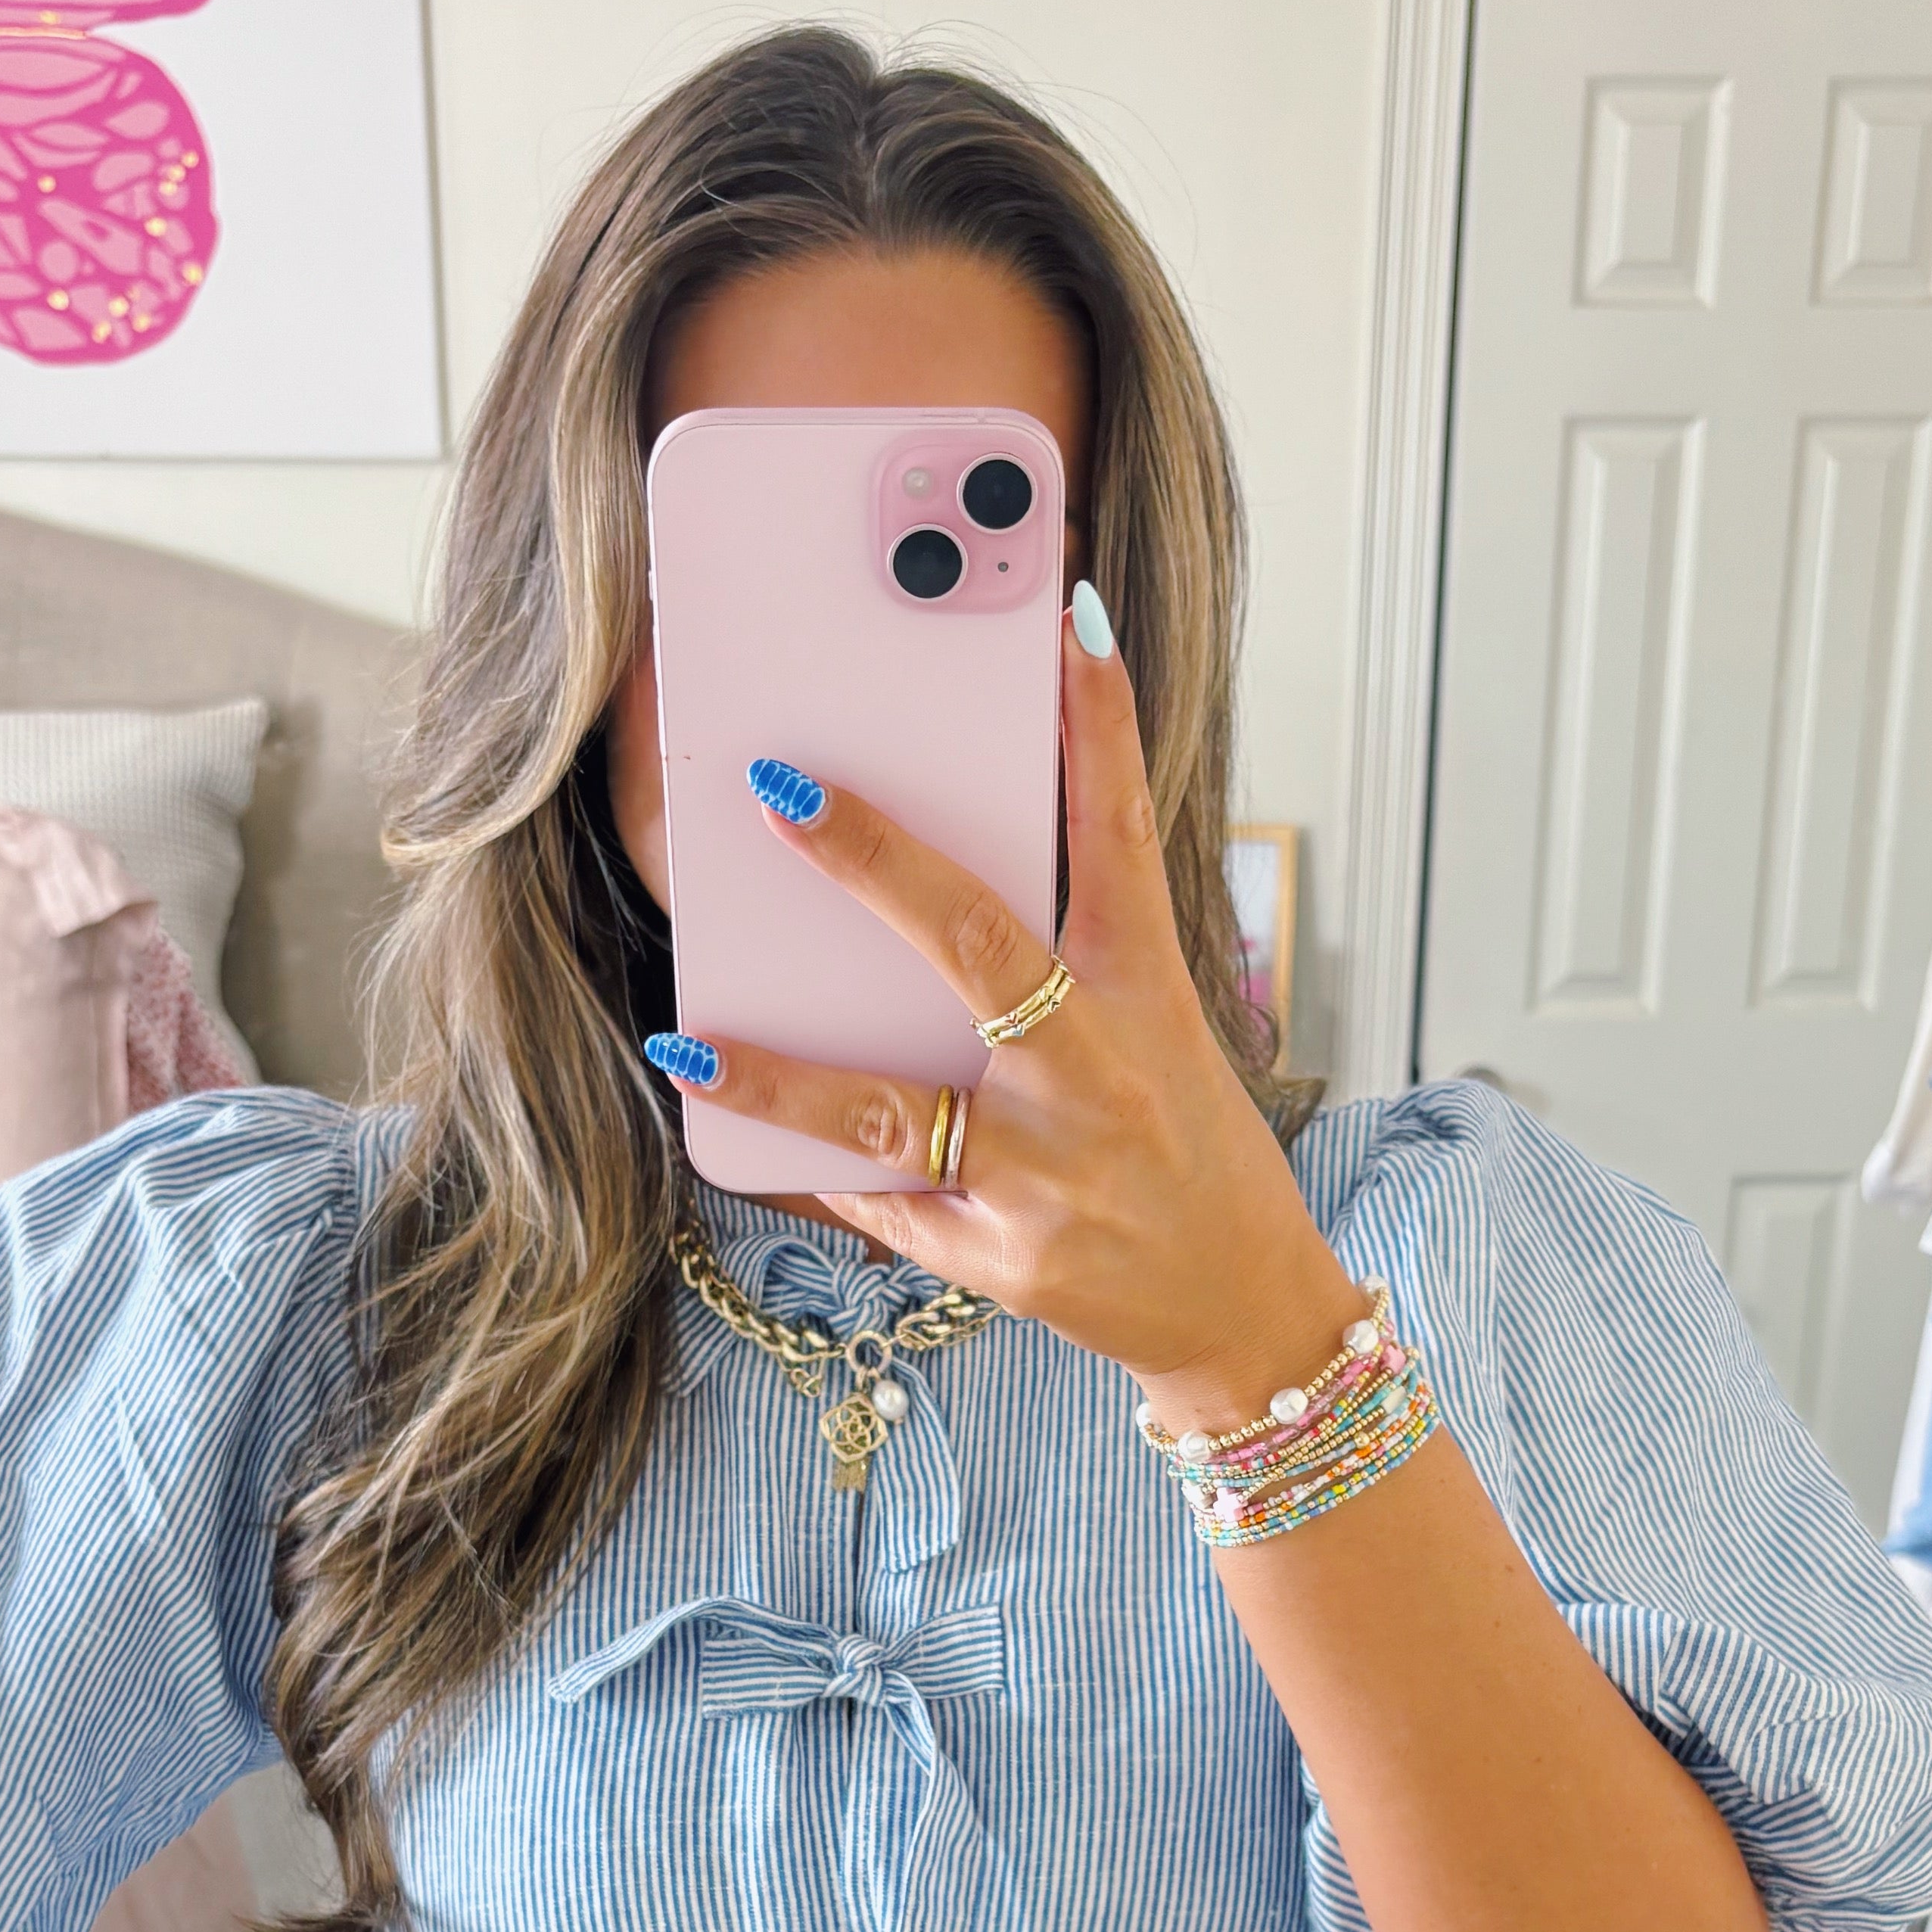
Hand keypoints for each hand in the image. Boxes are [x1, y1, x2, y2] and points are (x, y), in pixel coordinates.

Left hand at [651, 600, 1363, 1435]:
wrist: (1244, 1311)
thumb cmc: (1191, 1151)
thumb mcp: (1162, 1036)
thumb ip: (1069, 961)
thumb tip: (941, 875)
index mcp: (1148, 1000)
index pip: (1124, 838)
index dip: (1098, 728)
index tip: (1068, 620)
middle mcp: (1094, 1076)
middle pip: (975, 946)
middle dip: (873, 862)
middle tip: (780, 789)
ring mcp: (1042, 1174)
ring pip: (886, 1106)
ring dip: (778, 1073)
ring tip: (686, 1038)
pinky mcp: (999, 1257)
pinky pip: (879, 1199)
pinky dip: (808, 1167)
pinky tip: (729, 1135)